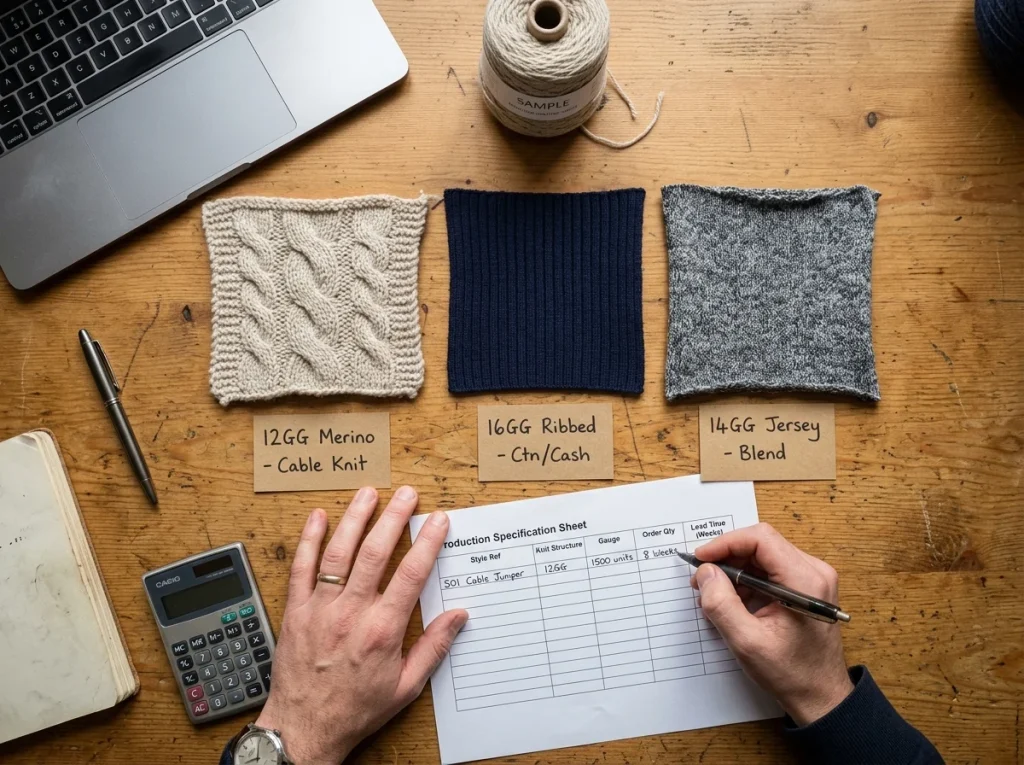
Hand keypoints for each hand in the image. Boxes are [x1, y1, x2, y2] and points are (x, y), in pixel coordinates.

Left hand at [254, 486, 467, 763]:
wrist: (306, 728)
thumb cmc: (356, 709)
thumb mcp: (406, 687)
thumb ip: (433, 647)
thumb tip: (459, 616)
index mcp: (382, 630)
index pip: (411, 574)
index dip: (427, 542)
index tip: (438, 521)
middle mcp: (351, 613)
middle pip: (374, 552)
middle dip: (394, 518)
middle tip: (407, 494)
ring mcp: (320, 609)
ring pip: (338, 552)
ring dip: (355, 518)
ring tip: (369, 493)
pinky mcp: (296, 611)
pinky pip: (301, 567)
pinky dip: (309, 540)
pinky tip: (319, 518)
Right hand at [690, 523, 853, 725]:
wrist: (821, 696)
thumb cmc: (791, 673)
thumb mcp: (747, 642)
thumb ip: (722, 604)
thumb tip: (705, 572)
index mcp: (805, 580)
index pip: (761, 539)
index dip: (725, 543)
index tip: (701, 559)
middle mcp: (814, 572)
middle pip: (762, 544)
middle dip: (727, 558)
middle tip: (702, 580)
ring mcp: (813, 578)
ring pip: (764, 556)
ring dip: (735, 570)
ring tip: (715, 594)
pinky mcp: (806, 587)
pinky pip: (771, 570)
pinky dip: (747, 580)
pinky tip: (734, 601)